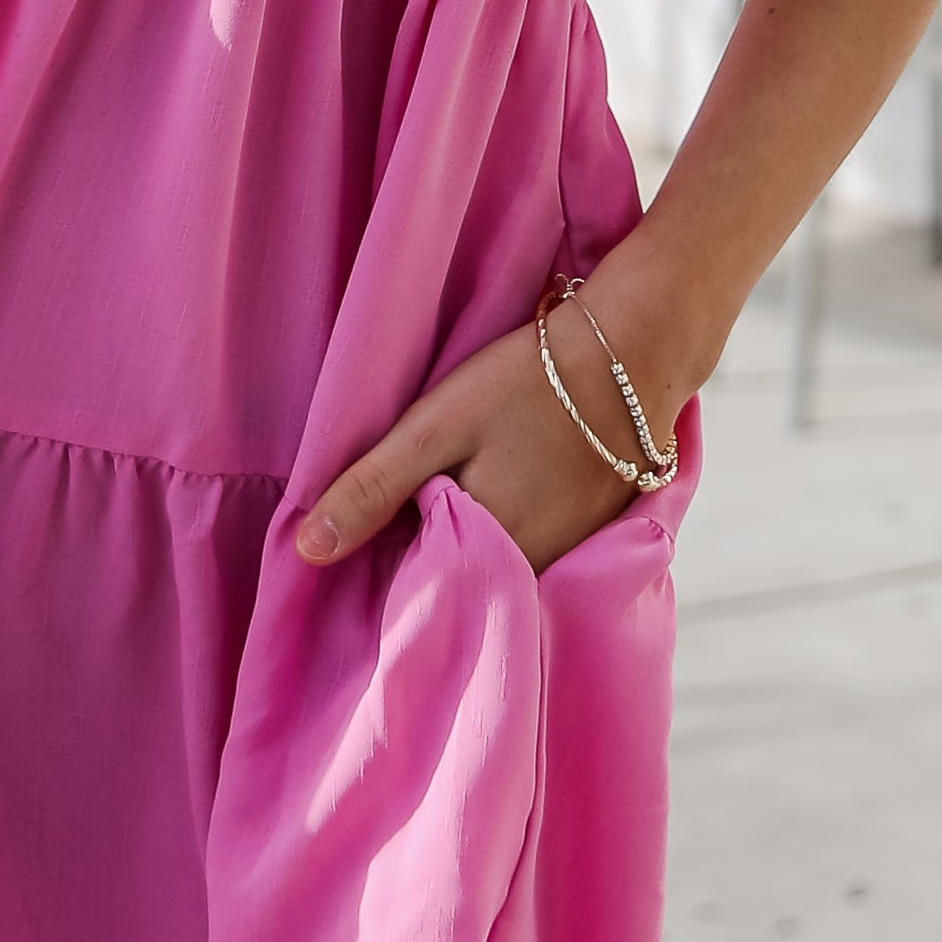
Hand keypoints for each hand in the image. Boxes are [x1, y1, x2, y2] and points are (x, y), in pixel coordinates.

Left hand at [293, 256, 702, 580]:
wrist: (635, 352)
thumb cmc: (530, 383)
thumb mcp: (437, 427)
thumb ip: (372, 489)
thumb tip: (307, 552)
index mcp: (491, 557)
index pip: (419, 589)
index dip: (386, 565)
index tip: (361, 542)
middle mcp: (536, 573)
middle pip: (459, 580)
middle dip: (424, 557)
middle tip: (401, 509)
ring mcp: (572, 554)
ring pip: (496, 564)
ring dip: (467, 543)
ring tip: (445, 494)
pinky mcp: (592, 531)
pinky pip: (533, 548)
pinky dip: (507, 528)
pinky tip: (497, 487)